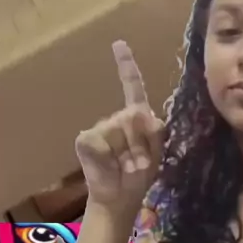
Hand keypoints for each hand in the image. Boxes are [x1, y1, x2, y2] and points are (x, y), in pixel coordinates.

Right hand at [75, 41, 164, 211]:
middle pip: (134, 118)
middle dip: (142, 144)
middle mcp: (117, 118)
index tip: (118, 43)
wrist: (118, 200)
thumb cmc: (139, 177)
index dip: (125, 64)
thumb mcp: (156, 153)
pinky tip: (110, 166)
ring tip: (127, 168)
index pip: (132, 86)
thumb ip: (153, 131)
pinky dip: (110, 157)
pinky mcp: (86, 139)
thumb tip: (136, 113)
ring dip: (129, 154)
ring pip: (120, 131)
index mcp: (136, 116)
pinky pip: (101, 140)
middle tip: (139, 164)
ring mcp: (100, 127)